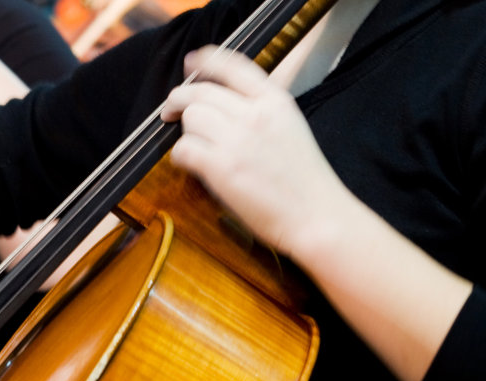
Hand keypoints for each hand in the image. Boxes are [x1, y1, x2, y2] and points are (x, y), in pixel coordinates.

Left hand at [161, 47, 354, 260]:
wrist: (315, 214)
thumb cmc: (303, 178)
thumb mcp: (289, 125)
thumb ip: (261, 108)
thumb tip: (225, 102)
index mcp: (275, 100)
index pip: (233, 65)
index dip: (206, 61)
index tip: (191, 62)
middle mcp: (255, 114)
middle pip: (201, 92)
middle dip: (179, 99)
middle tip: (170, 110)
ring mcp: (238, 140)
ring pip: (190, 118)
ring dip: (185, 132)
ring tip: (194, 146)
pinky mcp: (222, 168)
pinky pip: (184, 149)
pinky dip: (181, 156)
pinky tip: (191, 163)